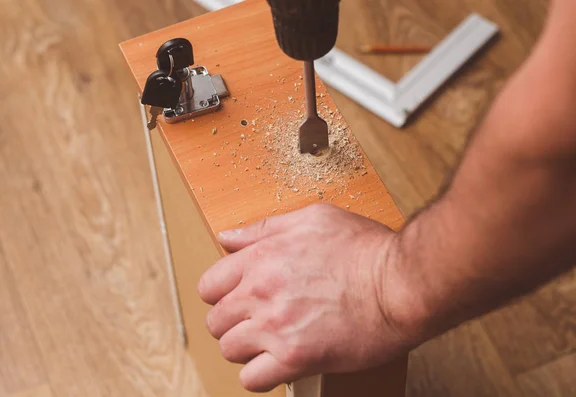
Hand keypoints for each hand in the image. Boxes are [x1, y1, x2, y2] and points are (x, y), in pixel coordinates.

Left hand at [198, 203, 412, 391]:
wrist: (401, 283)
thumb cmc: (365, 249)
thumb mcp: (313, 219)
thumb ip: (264, 228)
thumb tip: (227, 238)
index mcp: (261, 258)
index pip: (209, 286)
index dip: (223, 294)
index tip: (239, 299)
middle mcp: (261, 292)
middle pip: (216, 321)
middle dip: (234, 322)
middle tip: (258, 321)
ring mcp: (275, 326)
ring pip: (230, 350)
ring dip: (248, 349)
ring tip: (272, 342)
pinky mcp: (296, 357)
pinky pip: (253, 379)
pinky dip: (262, 375)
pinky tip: (280, 363)